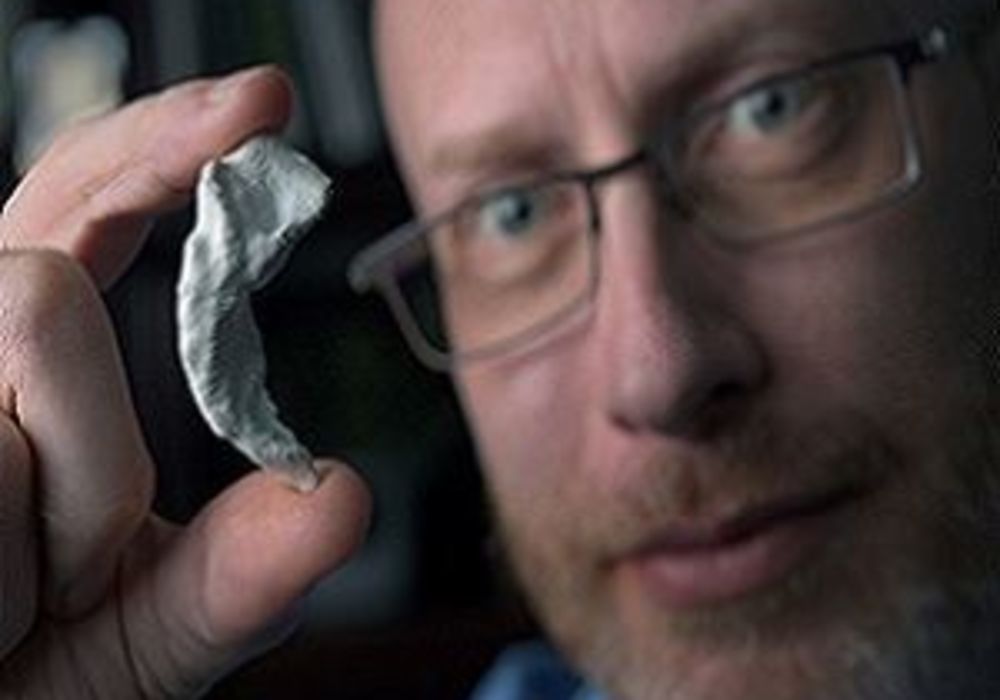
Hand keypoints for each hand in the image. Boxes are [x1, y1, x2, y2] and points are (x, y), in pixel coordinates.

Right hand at [0, 66, 370, 697]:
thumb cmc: (36, 680)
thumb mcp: (153, 632)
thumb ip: (242, 573)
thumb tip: (342, 496)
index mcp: (31, 358)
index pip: (86, 198)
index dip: (167, 137)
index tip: (266, 105)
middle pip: (46, 284)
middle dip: (95, 456)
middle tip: (75, 573)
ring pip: (20, 347)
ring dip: (54, 525)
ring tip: (13, 605)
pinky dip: (5, 565)